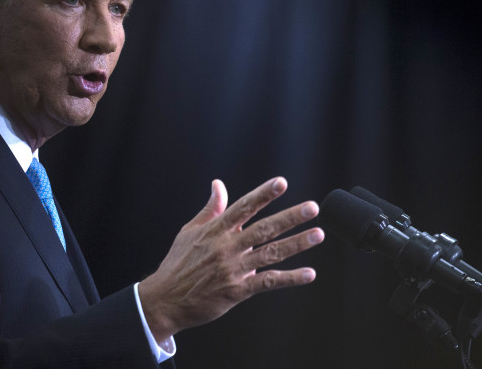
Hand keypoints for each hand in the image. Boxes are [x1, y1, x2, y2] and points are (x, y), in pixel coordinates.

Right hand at [138, 177, 323, 342]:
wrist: (165, 299)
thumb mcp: (189, 231)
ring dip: (296, 244)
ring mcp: (233, 269)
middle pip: (263, 228)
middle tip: (312, 207)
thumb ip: (210, 208)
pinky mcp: (237, 290)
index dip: (263, 194)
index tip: (281, 183)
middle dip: (289, 217)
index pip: (243, 207)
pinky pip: (268, 282)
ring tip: (317, 234)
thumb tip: (218, 184)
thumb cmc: (177, 264)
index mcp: (215, 230)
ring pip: (270, 254)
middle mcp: (226, 247)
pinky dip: (289, 278)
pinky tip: (308, 274)